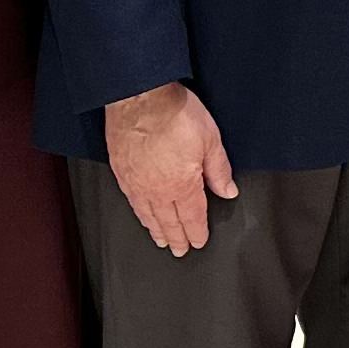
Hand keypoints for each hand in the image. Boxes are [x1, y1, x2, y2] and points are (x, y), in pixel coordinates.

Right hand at [105, 80, 236, 254]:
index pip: (192, 217)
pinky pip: (131, 200)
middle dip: (177, 237)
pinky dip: (139, 212)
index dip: (196, 232)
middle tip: (179, 250)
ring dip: (156, 229)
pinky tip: (141, 213)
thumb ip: (219, 170)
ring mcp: (136, 182)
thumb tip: (228, 191)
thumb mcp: (210, 140)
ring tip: (161, 239)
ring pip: (148, 214)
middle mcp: (157, 190)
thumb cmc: (174, 114)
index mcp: (182, 186)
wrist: (138, 97)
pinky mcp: (121, 170)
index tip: (198, 242)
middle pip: (169, 221)